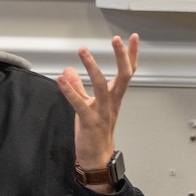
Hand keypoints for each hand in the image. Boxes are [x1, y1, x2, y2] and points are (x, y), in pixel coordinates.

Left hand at [56, 34, 138, 180]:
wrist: (96, 158)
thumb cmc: (94, 132)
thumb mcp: (87, 105)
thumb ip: (78, 87)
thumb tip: (68, 70)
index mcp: (115, 97)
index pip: (127, 73)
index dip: (131, 55)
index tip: (134, 38)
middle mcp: (112, 102)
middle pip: (123, 76)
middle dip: (121, 56)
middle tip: (116, 39)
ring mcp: (102, 111)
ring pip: (101, 85)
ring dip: (92, 67)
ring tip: (83, 50)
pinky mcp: (89, 121)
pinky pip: (80, 103)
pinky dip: (69, 90)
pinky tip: (61, 79)